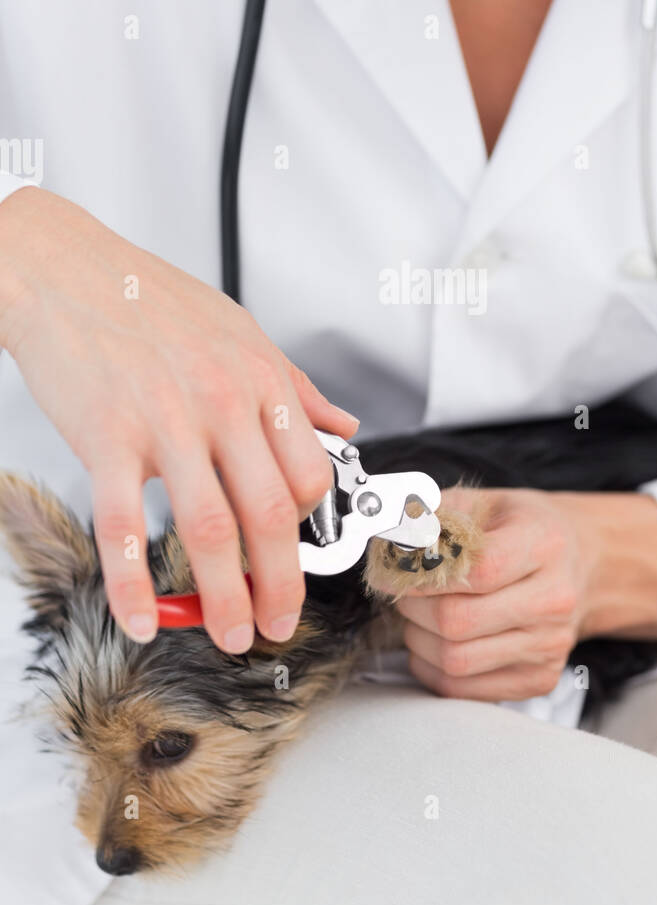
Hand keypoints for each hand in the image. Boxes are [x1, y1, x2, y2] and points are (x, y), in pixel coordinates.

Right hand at [0, 188, 357, 652]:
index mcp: (261, 380)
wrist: (64, 269)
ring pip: (209, 530)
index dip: (310, 531)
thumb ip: (295, 386)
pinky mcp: (106, 437)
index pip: (309, 474)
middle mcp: (223, 402)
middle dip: (281, 584)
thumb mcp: (241, 331)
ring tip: (228, 635)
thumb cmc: (150, 299)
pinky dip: (134, 585)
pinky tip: (145, 619)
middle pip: (270, 514)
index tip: (300, 561)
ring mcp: (165, 422)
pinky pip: (124, 527)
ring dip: (223, 598)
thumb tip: (344, 425)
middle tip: (278, 623)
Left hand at [396, 485, 656, 701]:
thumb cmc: (524, 530)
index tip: (398, 570)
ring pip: (456, 661)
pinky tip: (435, 642)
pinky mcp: (539, 679)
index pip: (476, 571)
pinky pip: (464, 690)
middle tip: (404, 592)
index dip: (423, 574)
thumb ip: (435, 518)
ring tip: (419, 616)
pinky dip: (432, 668)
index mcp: (544, 544)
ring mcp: (549, 646)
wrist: (580, 563)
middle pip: (458, 622)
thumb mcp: (485, 503)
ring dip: (418, 640)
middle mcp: (554, 599)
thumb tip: (391, 544)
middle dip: (413, 608)